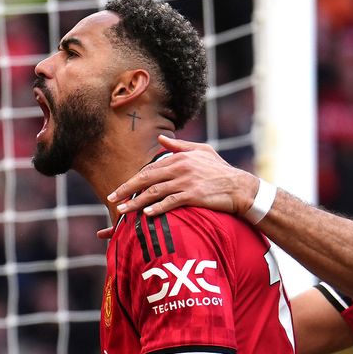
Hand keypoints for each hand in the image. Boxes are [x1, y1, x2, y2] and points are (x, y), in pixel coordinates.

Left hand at [107, 135, 259, 218]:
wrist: (240, 188)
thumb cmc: (221, 171)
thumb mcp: (202, 152)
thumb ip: (180, 146)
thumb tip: (160, 139)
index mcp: (179, 158)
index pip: (150, 169)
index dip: (132, 180)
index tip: (120, 189)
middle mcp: (180, 168)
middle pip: (146, 179)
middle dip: (127, 190)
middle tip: (112, 199)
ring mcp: (186, 181)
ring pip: (155, 191)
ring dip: (136, 202)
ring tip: (122, 211)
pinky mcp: (193, 195)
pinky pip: (170, 202)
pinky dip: (157, 208)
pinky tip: (146, 215)